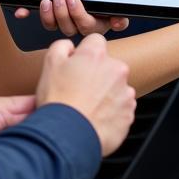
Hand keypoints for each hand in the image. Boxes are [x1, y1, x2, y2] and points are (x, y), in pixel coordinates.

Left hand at [14, 0, 129, 35]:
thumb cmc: (107, 7)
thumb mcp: (116, 9)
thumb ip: (120, 15)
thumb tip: (118, 21)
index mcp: (93, 24)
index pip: (85, 25)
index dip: (77, 14)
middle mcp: (76, 25)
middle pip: (67, 26)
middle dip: (61, 12)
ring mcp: (62, 21)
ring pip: (53, 25)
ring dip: (48, 15)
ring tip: (47, 1)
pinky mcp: (50, 16)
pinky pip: (38, 18)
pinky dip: (28, 13)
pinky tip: (21, 12)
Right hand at [35, 33, 135, 156]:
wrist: (67, 137)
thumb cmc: (58, 102)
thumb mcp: (50, 64)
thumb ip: (62, 46)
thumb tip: (70, 47)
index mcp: (97, 55)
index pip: (95, 42)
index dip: (84, 53)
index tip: (78, 66)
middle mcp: (116, 70)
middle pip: (108, 65)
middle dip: (97, 74)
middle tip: (79, 90)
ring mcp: (125, 93)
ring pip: (116, 87)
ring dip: (105, 94)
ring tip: (86, 107)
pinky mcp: (129, 114)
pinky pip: (121, 108)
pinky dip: (111, 112)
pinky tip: (94, 118)